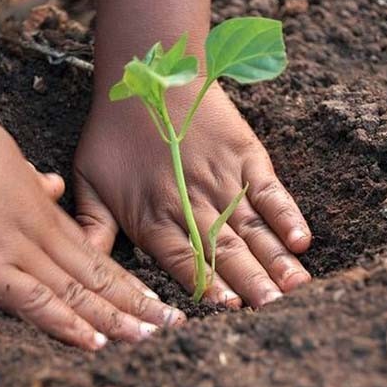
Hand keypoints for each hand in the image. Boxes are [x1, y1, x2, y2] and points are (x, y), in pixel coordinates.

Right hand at [0, 40, 184, 350]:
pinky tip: (96, 341)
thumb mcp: (6, 159)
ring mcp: (17, 248)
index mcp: (42, 209)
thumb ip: (32, 182)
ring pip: (78, 289)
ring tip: (149, 333)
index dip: (124, 277)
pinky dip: (68, 324)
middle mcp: (40, 231)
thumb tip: (53, 186)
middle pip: (97, 273)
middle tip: (171, 320)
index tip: (151, 294)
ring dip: (115, 316)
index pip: (93, 252)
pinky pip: (36, 301)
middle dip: (135, 301)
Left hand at [74, 79, 311, 307]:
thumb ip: (93, 227)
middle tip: (273, 310)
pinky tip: (300, 241)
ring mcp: (221, 179)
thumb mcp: (89, 180)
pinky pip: (269, 189)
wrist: (150, 76)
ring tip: (295, 287)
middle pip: (224, 251)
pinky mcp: (244, 155)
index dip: (208, 286)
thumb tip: (86, 268)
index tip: (230, 310)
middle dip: (251, 283)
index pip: (184, 261)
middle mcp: (190, 203)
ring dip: (273, 260)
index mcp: (153, 216)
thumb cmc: (114, 133)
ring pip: (250, 228)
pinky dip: (285, 214)